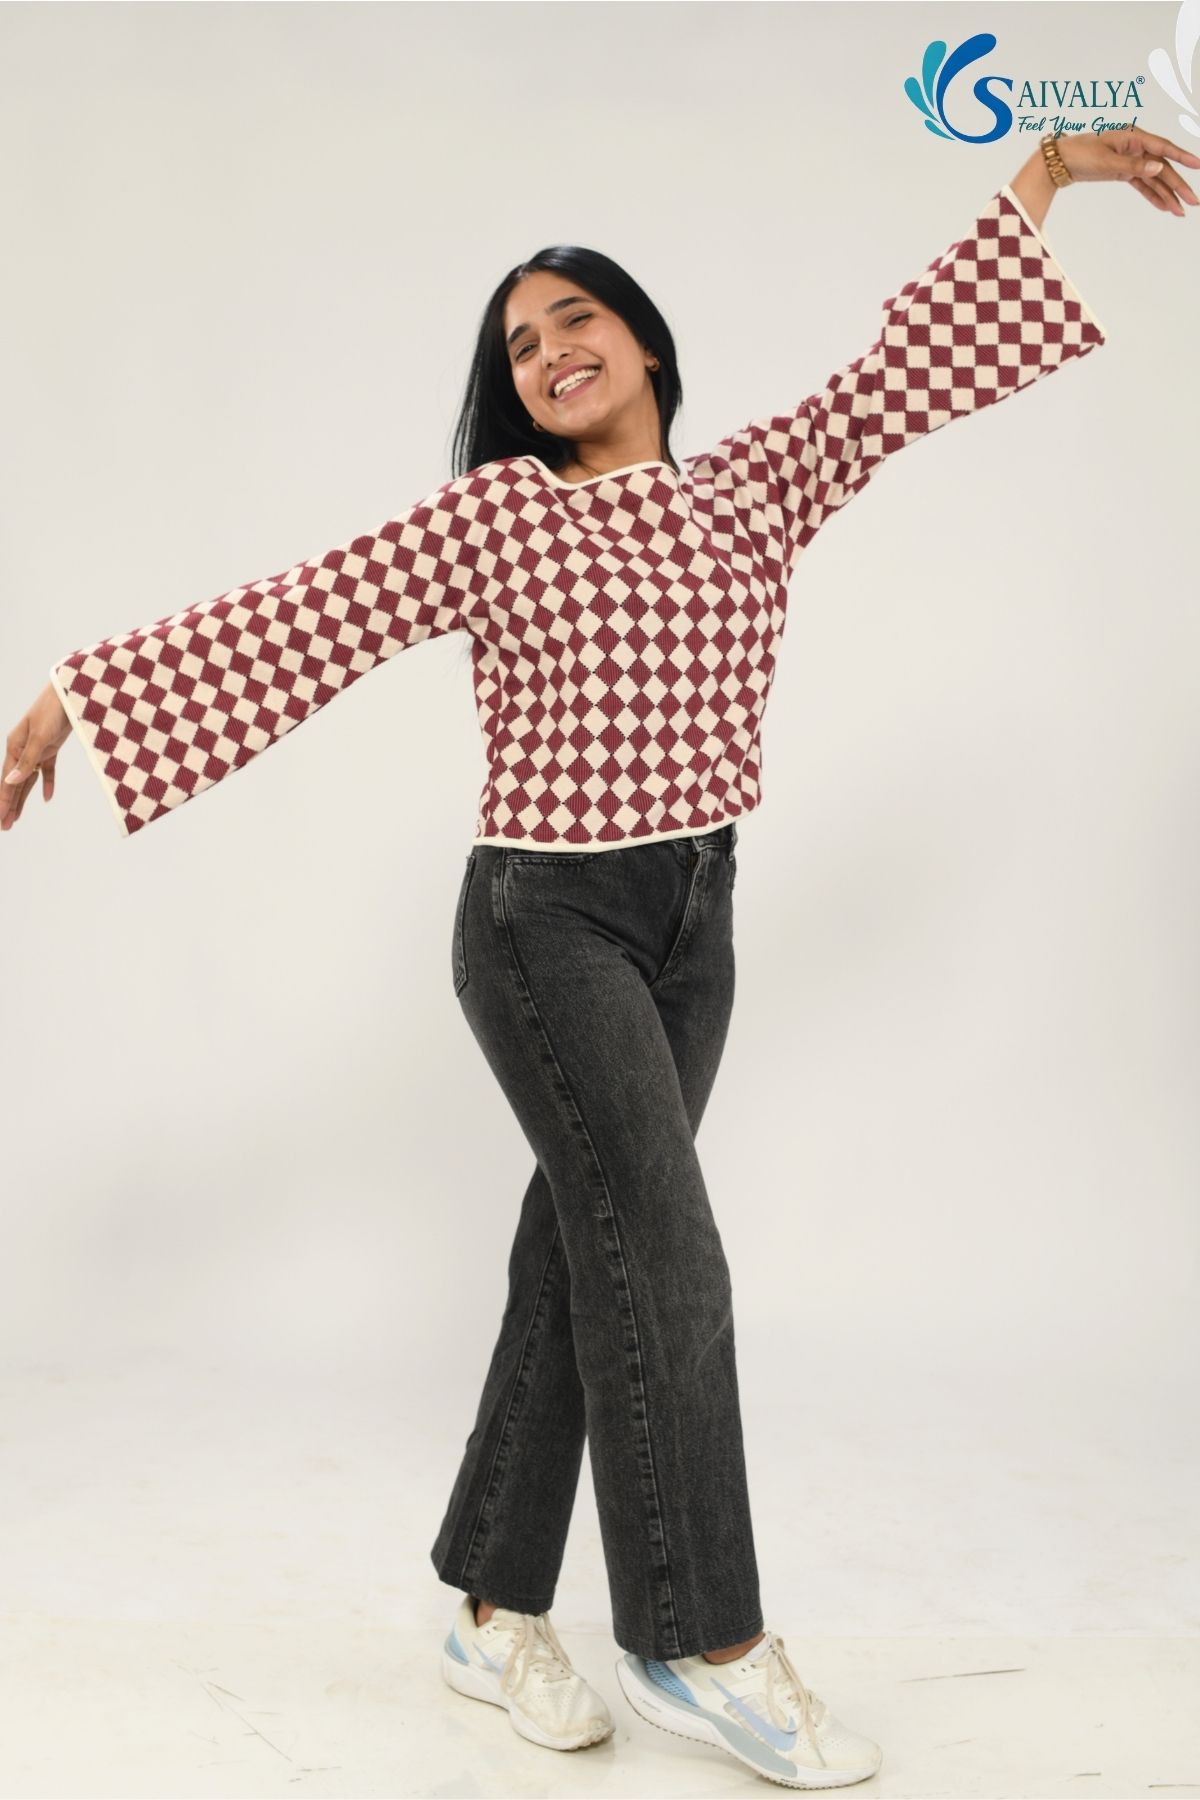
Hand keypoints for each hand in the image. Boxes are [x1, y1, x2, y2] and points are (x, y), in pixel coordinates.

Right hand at [2, 683, 72, 832]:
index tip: (1, 819)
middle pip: (14, 782)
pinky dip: (46, 783)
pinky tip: (46, 797)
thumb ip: (28, 761)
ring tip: (17, 818)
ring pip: (28, 779)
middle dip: (9, 805)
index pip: (7, 780)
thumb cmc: (53, 710)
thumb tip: (12, 781)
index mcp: (15, 746)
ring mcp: (37, 749)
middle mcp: (22, 749)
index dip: (4, 801)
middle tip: (5, 826)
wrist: (72, 692)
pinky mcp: (52, 747)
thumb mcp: (40, 736)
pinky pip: (46, 770)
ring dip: (23, 799)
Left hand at [1056, 126, 1199, 216]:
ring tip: (1180, 212)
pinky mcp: (1124, 172)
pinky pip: (1142, 185)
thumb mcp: (1106, 160)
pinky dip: (1152, 196)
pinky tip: (1164, 207)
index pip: (1164, 148)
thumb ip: (1133, 165)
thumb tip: (1158, 167)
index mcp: (1134, 137)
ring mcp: (1131, 160)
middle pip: (1163, 168)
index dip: (1182, 157)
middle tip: (1193, 201)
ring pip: (1154, 179)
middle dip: (1178, 186)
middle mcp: (1137, 147)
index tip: (1198, 165)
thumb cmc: (1081, 153)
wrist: (1060, 161)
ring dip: (1167, 195)